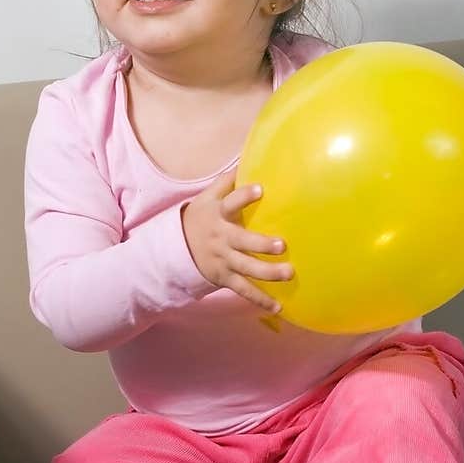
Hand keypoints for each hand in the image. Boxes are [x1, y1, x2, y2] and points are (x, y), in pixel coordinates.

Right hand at [182, 169, 292, 311]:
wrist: (174, 250)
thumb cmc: (199, 218)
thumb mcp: (206, 198)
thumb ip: (227, 181)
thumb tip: (249, 156)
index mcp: (218, 215)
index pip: (230, 202)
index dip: (244, 196)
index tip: (260, 189)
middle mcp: (221, 238)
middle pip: (242, 241)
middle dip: (261, 244)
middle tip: (281, 244)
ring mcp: (222, 260)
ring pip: (247, 268)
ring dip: (268, 272)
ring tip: (289, 273)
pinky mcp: (224, 278)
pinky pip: (243, 290)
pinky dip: (260, 300)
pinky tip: (278, 307)